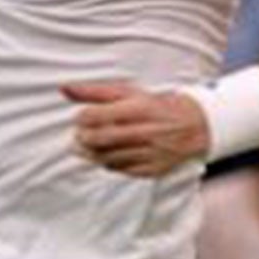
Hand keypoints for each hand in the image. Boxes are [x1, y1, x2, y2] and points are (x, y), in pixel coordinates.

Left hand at [62, 82, 208, 177]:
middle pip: (100, 139)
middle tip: (80, 134)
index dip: (82, 118)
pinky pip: (120, 170)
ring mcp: (150, 153)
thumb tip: (64, 88)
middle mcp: (147, 131)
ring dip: (92, 152)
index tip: (80, 118)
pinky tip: (106, 154)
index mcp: (140, 108)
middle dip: (84, 137)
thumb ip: (95, 91)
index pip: (98, 116)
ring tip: (90, 144)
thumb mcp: (129, 93)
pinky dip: (108, 163)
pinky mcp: (152, 169)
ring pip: (108, 157)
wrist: (194, 126)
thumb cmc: (155, 106)